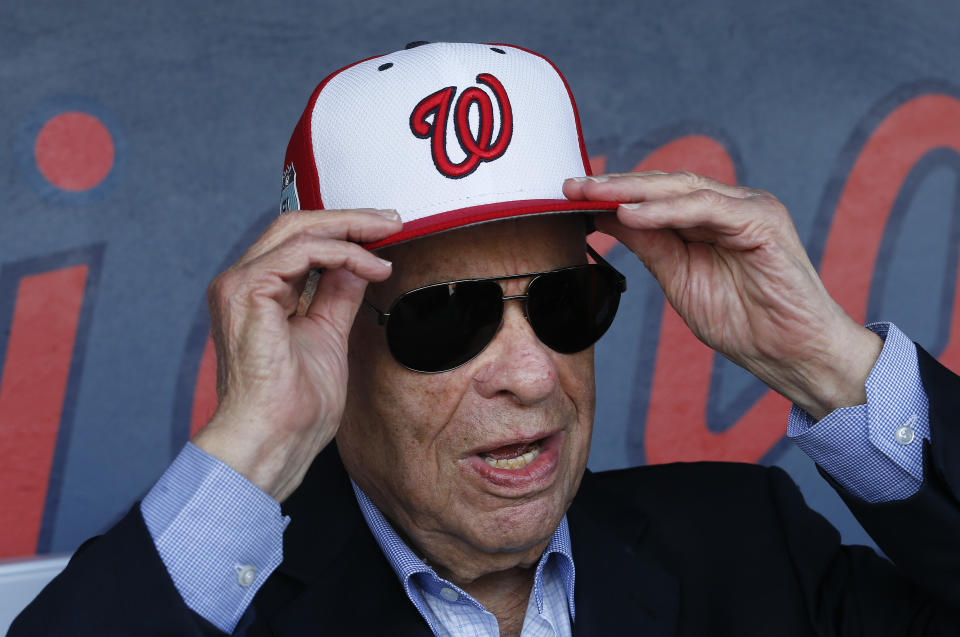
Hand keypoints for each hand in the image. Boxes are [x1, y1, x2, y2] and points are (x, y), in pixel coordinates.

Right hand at [192, 208, 401, 500]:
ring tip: (387, 237)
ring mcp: (239, 285)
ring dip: (350, 230)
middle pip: (295, 225)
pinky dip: (342, 254)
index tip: (383, 234)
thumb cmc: (294, 408)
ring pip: (298, 230)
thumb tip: (358, 267)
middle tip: (390, 221)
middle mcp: (240, 283)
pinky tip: (371, 267)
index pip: (297, 242)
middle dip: (349, 220)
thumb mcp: (328, 335)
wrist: (274, 440)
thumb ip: (337, 296)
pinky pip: (302, 253)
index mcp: (255, 294)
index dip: (342, 232)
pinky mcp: (248, 291)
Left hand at [564, 171, 881, 419]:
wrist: (790, 354)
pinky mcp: (763, 221)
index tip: (570, 197)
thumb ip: (649, 245)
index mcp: (710, 218)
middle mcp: (730, 205)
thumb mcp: (678, 278)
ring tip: (594, 195)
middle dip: (614, 185)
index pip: (655, 196)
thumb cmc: (743, 321)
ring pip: (682, 188)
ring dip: (633, 191)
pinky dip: (667, 210)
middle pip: (664, 184)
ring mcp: (748, 209)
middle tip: (572, 187)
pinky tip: (632, 214)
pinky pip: (706, 208)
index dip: (612, 193)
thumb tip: (606, 218)